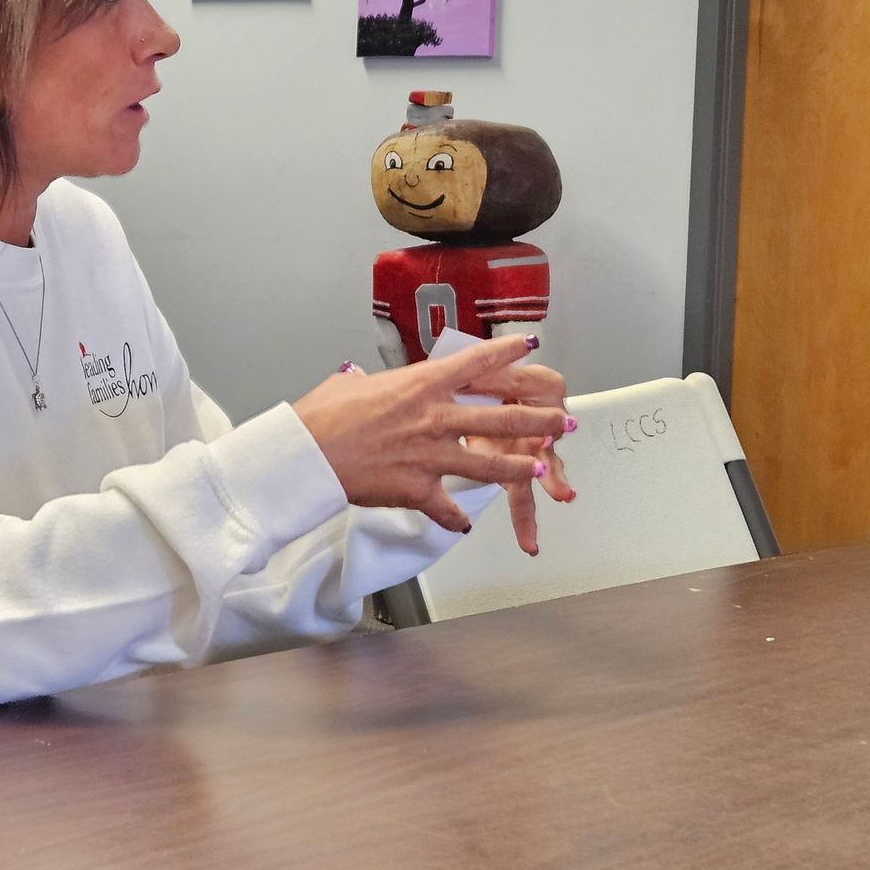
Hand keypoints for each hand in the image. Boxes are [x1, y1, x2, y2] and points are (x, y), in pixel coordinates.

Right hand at [293, 334, 568, 534]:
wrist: (307, 454)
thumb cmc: (321, 416)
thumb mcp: (350, 386)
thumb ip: (369, 384)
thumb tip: (364, 382)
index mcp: (420, 384)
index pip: (476, 362)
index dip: (508, 352)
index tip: (529, 346)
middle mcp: (434, 417)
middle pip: (501, 417)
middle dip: (538, 419)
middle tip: (561, 420)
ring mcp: (430, 455)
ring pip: (489, 464)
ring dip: (518, 467)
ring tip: (539, 468)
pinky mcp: (418, 488)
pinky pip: (447, 508)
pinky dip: (456, 518)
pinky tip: (465, 523)